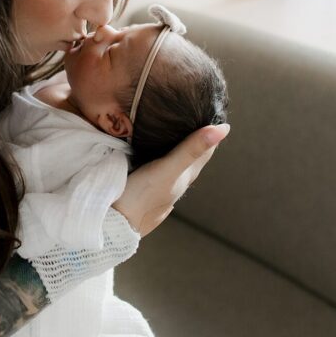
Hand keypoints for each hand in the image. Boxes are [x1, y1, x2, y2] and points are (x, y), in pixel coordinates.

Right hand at [111, 123, 229, 235]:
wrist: (113, 225)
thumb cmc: (141, 197)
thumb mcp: (168, 169)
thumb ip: (191, 150)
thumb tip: (223, 130)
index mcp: (185, 177)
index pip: (204, 151)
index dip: (209, 131)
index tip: (211, 111)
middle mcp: (175, 184)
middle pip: (190, 157)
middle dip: (192, 136)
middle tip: (190, 113)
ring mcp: (158, 188)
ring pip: (172, 164)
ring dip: (174, 146)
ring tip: (170, 126)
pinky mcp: (141, 189)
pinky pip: (154, 168)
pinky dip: (156, 154)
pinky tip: (147, 149)